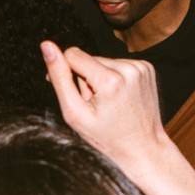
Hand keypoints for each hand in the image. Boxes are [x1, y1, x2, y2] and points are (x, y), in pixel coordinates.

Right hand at [42, 42, 194, 194]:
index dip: (66, 72)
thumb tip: (46, 46)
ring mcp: (141, 67)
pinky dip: (114, 79)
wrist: (143, 149)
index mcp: (110, 80)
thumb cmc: (106, 138)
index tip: (72, 94)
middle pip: (89, 59)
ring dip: (100, 79)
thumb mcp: (75, 113)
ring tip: (108, 104)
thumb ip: (59, 77)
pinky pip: (118, 64)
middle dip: (85, 79)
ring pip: (103, 61)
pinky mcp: (147, 68)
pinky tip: (119, 98)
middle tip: (95, 106)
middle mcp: (129, 68)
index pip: (73, 55)